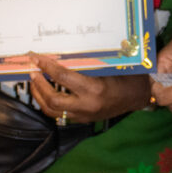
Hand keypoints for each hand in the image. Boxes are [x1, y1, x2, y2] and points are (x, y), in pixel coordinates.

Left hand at [28, 52, 150, 124]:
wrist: (139, 97)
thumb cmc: (128, 76)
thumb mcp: (109, 65)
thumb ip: (86, 62)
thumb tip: (61, 52)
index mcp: (94, 89)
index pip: (62, 77)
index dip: (46, 66)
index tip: (36, 57)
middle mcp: (87, 105)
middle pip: (52, 99)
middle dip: (38, 84)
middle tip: (32, 71)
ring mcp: (84, 115)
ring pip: (52, 111)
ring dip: (39, 96)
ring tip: (34, 82)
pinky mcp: (83, 120)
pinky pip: (59, 115)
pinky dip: (49, 104)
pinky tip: (45, 94)